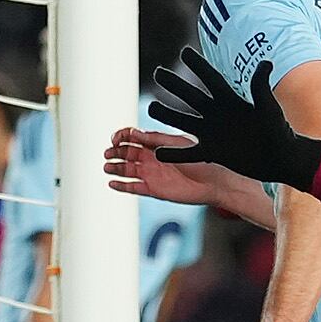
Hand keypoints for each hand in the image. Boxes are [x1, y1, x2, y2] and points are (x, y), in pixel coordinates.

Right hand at [107, 125, 244, 207]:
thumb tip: (134, 132)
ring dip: (115, 168)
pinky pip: (133, 187)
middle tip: (108, 152)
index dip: (122, 137)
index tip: (116, 138)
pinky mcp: (154, 190)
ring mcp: (151, 174)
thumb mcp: (176, 144)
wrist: (213, 183)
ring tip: (107, 167)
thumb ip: (155, 139)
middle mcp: (151, 159)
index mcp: (157, 144)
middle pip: (126, 153)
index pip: (132, 138)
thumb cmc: (200, 160)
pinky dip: (122, 185)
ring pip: (126, 170)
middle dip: (115, 152)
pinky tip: (112, 183)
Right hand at [147, 50, 320, 189]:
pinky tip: (157, 152)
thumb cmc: (280, 131)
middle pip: (191, 96)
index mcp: (231, 101)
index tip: (184, 51)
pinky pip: (189, 153)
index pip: (211, 79)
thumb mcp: (269, 108)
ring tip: (150, 107)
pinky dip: (174, 154)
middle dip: (174, 85)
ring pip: (184, 121)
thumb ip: (262, 87)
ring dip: (167, 115)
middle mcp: (218, 114)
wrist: (282, 159)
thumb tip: (267, 62)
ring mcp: (213, 133)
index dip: (199, 65)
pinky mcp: (213, 153)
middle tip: (157, 73)